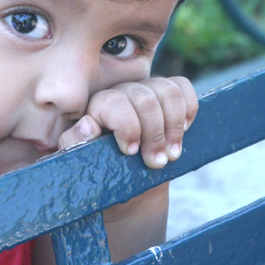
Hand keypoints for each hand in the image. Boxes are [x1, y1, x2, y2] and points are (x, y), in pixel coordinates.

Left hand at [57, 76, 197, 168]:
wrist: (124, 178)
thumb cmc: (98, 168)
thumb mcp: (80, 159)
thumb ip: (75, 142)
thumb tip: (88, 125)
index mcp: (98, 105)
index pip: (115, 102)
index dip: (128, 127)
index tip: (131, 152)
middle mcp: (122, 92)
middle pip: (146, 98)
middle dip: (155, 134)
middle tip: (156, 162)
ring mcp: (146, 91)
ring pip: (167, 90)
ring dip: (174, 125)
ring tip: (172, 153)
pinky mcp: (165, 96)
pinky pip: (182, 86)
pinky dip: (189, 107)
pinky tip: (185, 130)